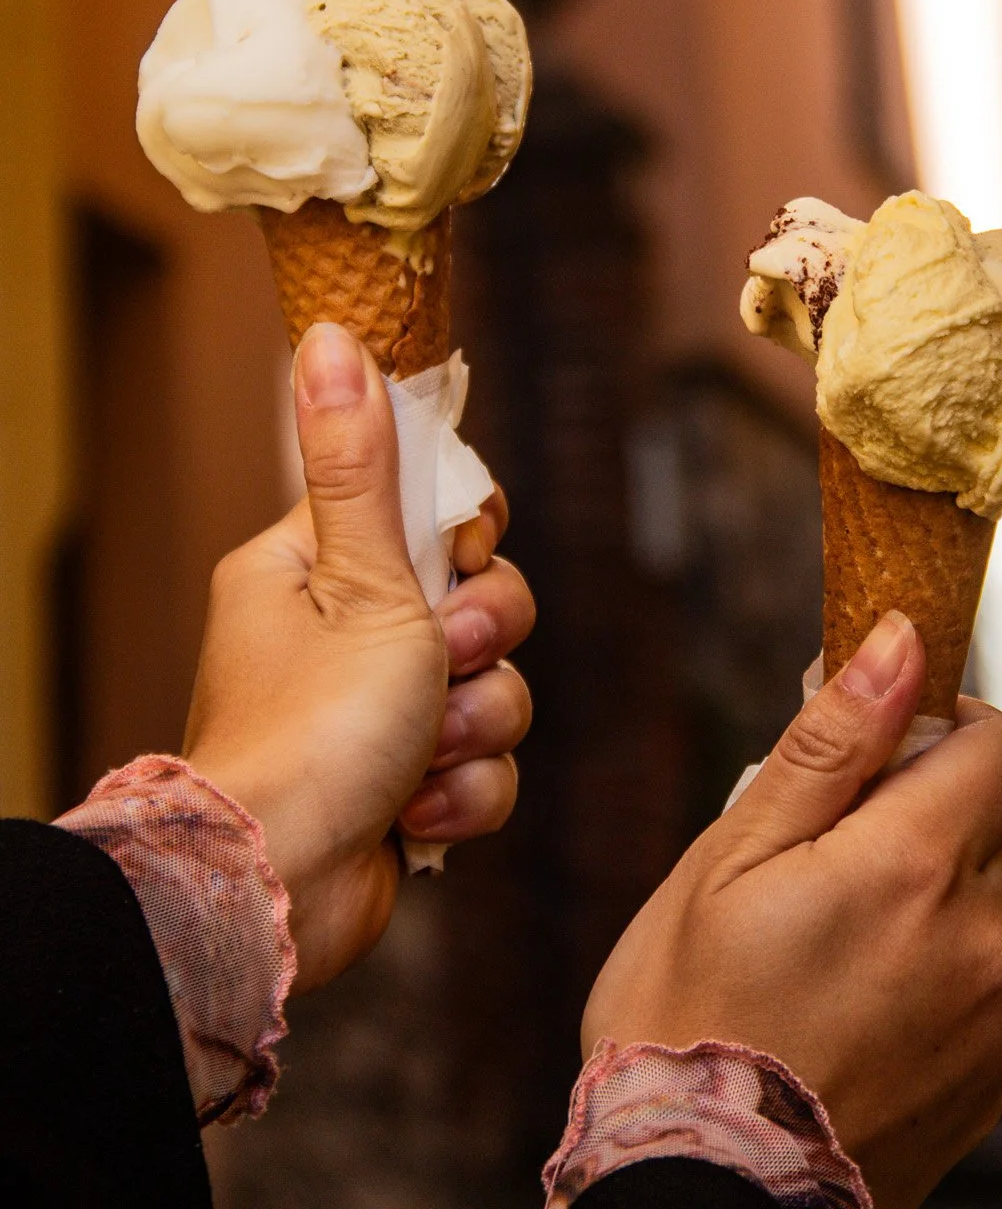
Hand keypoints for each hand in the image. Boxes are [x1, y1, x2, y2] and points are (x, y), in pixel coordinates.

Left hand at [182, 322, 534, 991]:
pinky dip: (464, 793)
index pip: (429, 509)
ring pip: (495, 688)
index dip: (470, 536)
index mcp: (311, 569)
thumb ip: (362, 463)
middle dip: (484, 642)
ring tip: (424, 756)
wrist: (280, 890)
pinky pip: (483, 765)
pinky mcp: (401, 787)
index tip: (461, 556)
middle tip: (445, 661)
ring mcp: (372, 716)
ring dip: (478, 726)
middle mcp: (340, 636)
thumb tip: (330, 336)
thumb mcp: (360, 577)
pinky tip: (418, 813)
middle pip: (482, 599)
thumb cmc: (313, 727)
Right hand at [582, 612, 1001, 1201]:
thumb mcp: (733, 855)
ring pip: (977, 906)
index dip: (953, 725)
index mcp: (918, 865)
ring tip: (814, 954)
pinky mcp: (989, 1083)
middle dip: (915, 815)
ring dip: (919, 900)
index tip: (884, 745)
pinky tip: (840, 1016)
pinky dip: (925, 978)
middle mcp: (982, 939)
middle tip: (813, 860)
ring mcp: (993, 1020)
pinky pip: (975, 987)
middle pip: (986, 822)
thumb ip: (833, 742)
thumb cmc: (689, 1014)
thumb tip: (902, 641)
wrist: (696, 1198)